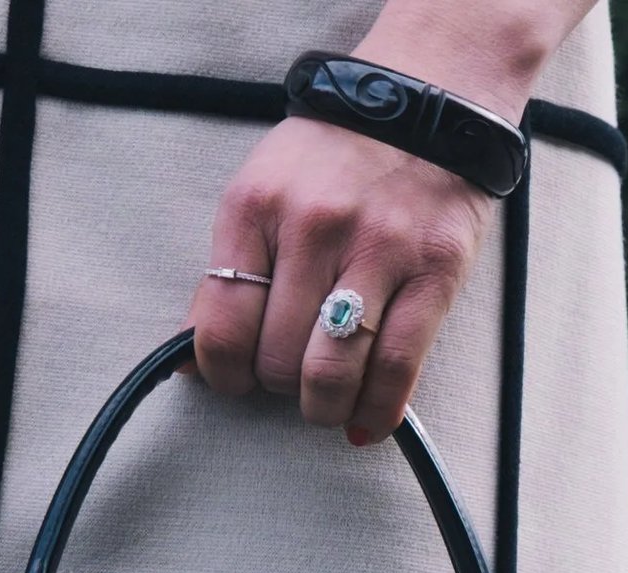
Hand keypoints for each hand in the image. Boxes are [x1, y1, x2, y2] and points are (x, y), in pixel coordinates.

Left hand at [186, 101, 494, 446]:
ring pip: (330, 373)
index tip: (234, 381)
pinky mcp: (434, 271)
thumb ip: (231, 272)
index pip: (221, 327)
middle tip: (289, 376)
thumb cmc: (336, 154)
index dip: (222, 374)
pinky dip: (376, 412)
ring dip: (320, 406)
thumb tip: (193, 363)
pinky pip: (396, 368)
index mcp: (256, 208)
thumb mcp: (262, 192)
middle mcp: (313, 227)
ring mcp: (378, 249)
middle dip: (276, 386)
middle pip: (275, 359)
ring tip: (324, 399)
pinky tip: (363, 422)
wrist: (427, 95)